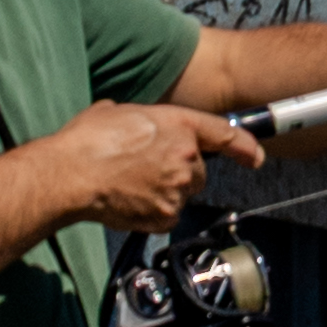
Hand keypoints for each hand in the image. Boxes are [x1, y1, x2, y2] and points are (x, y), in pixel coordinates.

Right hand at [37, 96, 264, 233]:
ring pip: (182, 194)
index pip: (225, 134)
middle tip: (146, 167)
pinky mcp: (165, 216)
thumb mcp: (117, 111)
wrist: (71, 174)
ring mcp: (177, 189)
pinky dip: (153, 211)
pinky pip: (167, 215)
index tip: (255, 156)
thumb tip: (134, 127)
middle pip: (198, 171)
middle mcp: (186, 157)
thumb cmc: (87, 141)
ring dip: (164, 191)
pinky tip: (129, 200)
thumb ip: (141, 119)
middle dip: (180, 171)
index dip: (245, 146)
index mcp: (179, 125)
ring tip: (130, 183)